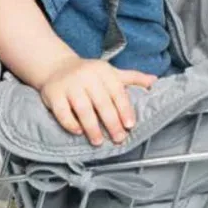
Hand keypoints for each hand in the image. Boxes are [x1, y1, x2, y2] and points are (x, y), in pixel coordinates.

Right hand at [38, 58, 155, 145]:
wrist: (56, 66)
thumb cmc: (89, 73)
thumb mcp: (111, 72)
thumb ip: (132, 78)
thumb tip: (154, 81)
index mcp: (103, 71)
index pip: (117, 92)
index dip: (124, 109)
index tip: (130, 125)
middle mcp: (86, 76)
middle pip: (102, 102)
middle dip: (111, 123)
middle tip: (118, 138)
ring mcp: (69, 85)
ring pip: (83, 109)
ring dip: (92, 127)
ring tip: (99, 141)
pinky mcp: (53, 94)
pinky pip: (62, 112)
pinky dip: (70, 123)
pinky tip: (78, 132)